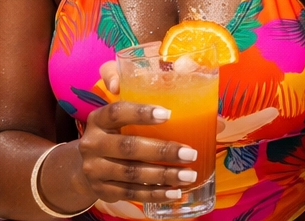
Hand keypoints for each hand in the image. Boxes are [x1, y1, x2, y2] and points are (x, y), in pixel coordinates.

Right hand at [74, 62, 203, 204]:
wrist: (87, 163)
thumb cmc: (120, 133)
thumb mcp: (129, 118)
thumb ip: (162, 112)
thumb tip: (216, 121)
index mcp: (99, 119)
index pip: (117, 112)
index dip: (141, 113)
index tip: (168, 114)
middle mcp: (92, 143)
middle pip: (128, 147)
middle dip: (163, 151)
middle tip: (191, 153)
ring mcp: (94, 169)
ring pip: (132, 173)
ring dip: (164, 175)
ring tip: (189, 175)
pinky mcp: (101, 190)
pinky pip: (131, 193)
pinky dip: (155, 193)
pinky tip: (174, 192)